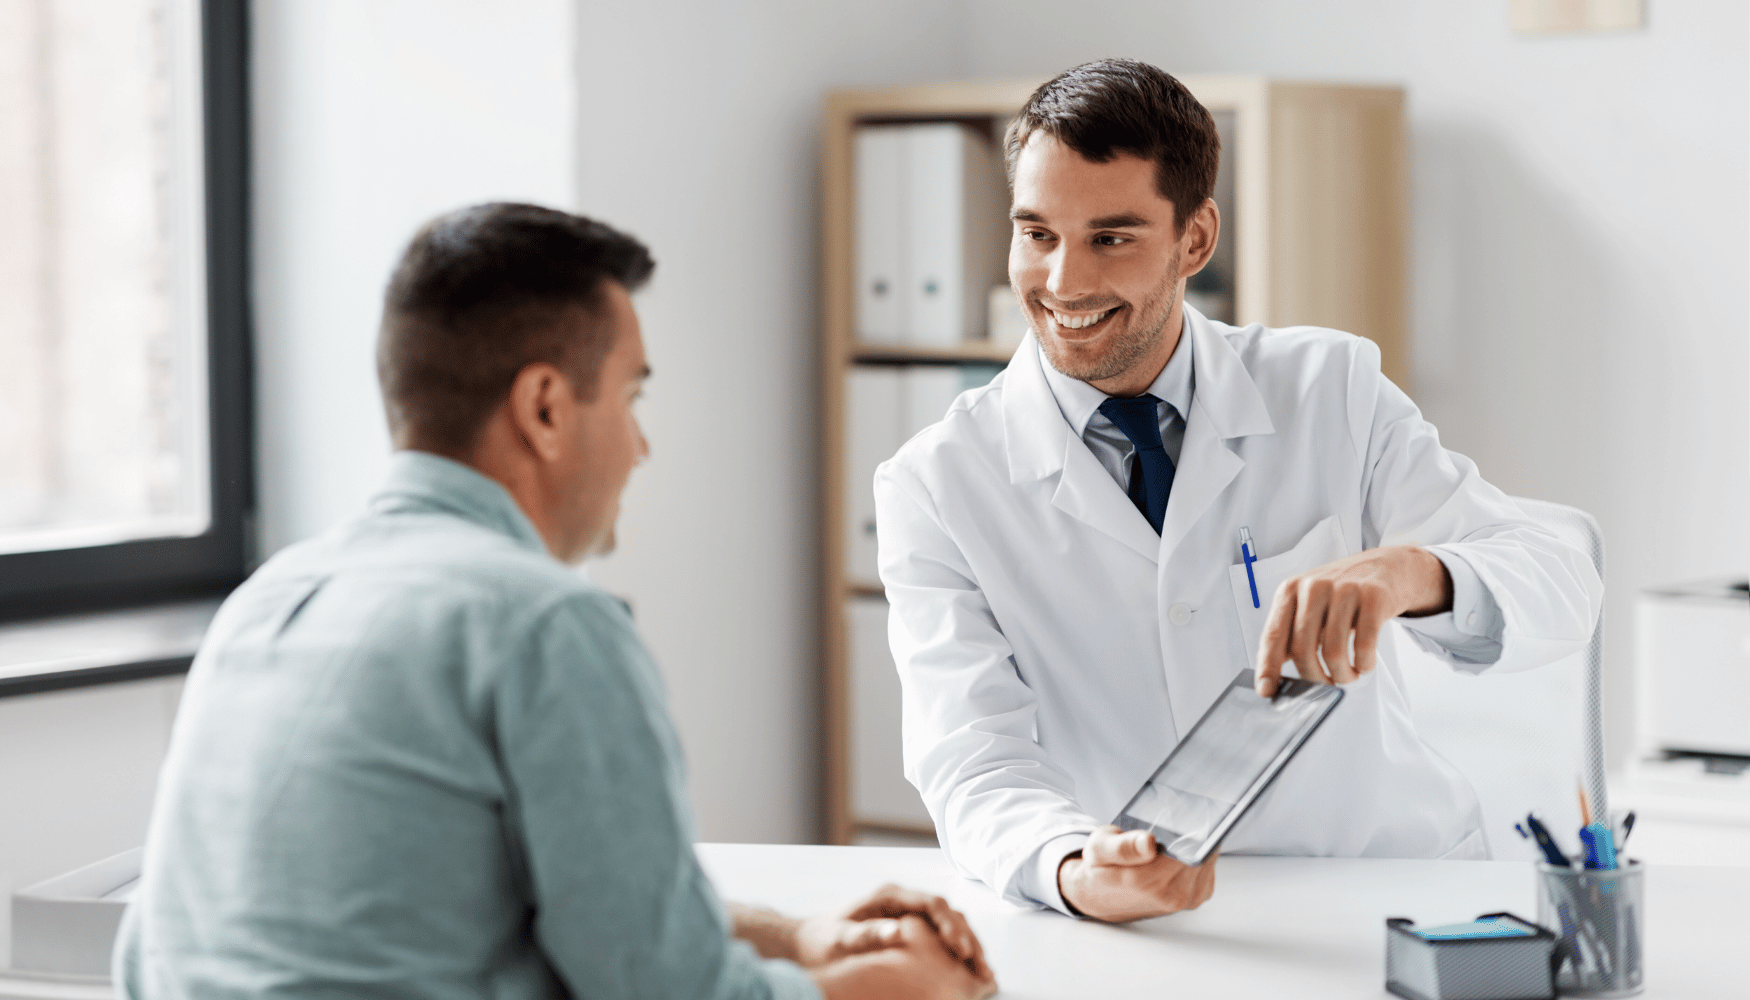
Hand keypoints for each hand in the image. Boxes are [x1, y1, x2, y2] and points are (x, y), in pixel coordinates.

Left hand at [798, 883, 985, 975]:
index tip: (962, 949)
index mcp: (890, 896)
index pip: (932, 904)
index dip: (951, 925)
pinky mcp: (911, 930)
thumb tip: (897, 931)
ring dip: (968, 945)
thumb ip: (866, 933)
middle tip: (981, 966)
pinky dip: (958, 952)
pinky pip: (942, 937)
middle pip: (948, 913)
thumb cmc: (822, 941)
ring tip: (983, 972)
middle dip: (967, 938)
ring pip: (950, 924)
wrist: (809, 944)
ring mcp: (909, 914)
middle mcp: (904, 901)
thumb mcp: (840, 939)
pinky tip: (969, 972)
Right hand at [1057, 826, 1216, 922]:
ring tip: (1170, 841)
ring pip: (1208, 858)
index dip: (1189, 828)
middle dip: (1191, 834)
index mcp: (1150, 882)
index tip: (1180, 818)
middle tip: (1170, 827)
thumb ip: (1122, 847)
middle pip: (1202, 851)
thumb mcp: (1099, 849)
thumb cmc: (1101, 871)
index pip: (1190, 846)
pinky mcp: (1198, 897)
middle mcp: (1174, 895)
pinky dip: (1199, 855)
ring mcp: (1189, 899)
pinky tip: (1178, 852)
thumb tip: (1148, 843)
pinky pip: (1209, 867)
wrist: (1102, 899)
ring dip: (1195, 845)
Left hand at [1254, 545, 1451, 696]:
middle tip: (1324, 686)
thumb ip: (1292, 633)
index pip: (1273, 635)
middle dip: (1313, 678)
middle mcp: (1314, 587)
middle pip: (1303, 650)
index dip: (1268, 667)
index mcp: (1291, 590)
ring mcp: (1344, 590)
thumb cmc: (1341, 593)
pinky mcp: (1373, 598)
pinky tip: (1364, 664)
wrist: (1385, 567)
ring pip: (1333, 652)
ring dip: (1342, 676)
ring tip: (1348, 676)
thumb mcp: (1309, 604)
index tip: (1266, 691)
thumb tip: (1276, 675)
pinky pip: (1364, 646)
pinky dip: (1364, 664)